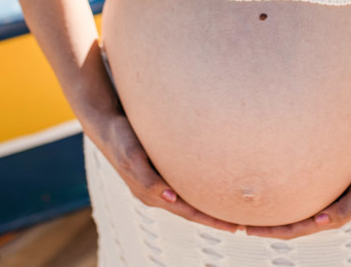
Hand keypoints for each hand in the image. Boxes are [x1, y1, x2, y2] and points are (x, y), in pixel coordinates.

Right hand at [84, 108, 242, 234]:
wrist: (106, 122)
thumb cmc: (120, 137)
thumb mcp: (132, 156)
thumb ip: (148, 178)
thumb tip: (171, 198)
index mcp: (151, 194)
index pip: (189, 213)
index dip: (213, 220)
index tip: (236, 227)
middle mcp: (156, 193)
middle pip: (192, 210)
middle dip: (216, 217)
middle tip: (245, 222)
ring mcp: (158, 182)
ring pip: (189, 198)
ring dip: (209, 204)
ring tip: (233, 207)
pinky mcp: (161, 169)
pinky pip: (185, 184)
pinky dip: (201, 188)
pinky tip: (213, 184)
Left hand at [242, 124, 350, 239]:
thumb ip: (348, 206)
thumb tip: (322, 221)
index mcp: (333, 216)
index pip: (295, 230)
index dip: (271, 231)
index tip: (247, 229)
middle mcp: (324, 209)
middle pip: (288, 223)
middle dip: (263, 224)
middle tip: (234, 221)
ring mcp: (323, 197)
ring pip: (291, 208)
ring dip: (270, 210)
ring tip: (244, 206)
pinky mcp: (322, 182)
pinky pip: (297, 192)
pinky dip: (280, 193)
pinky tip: (267, 184)